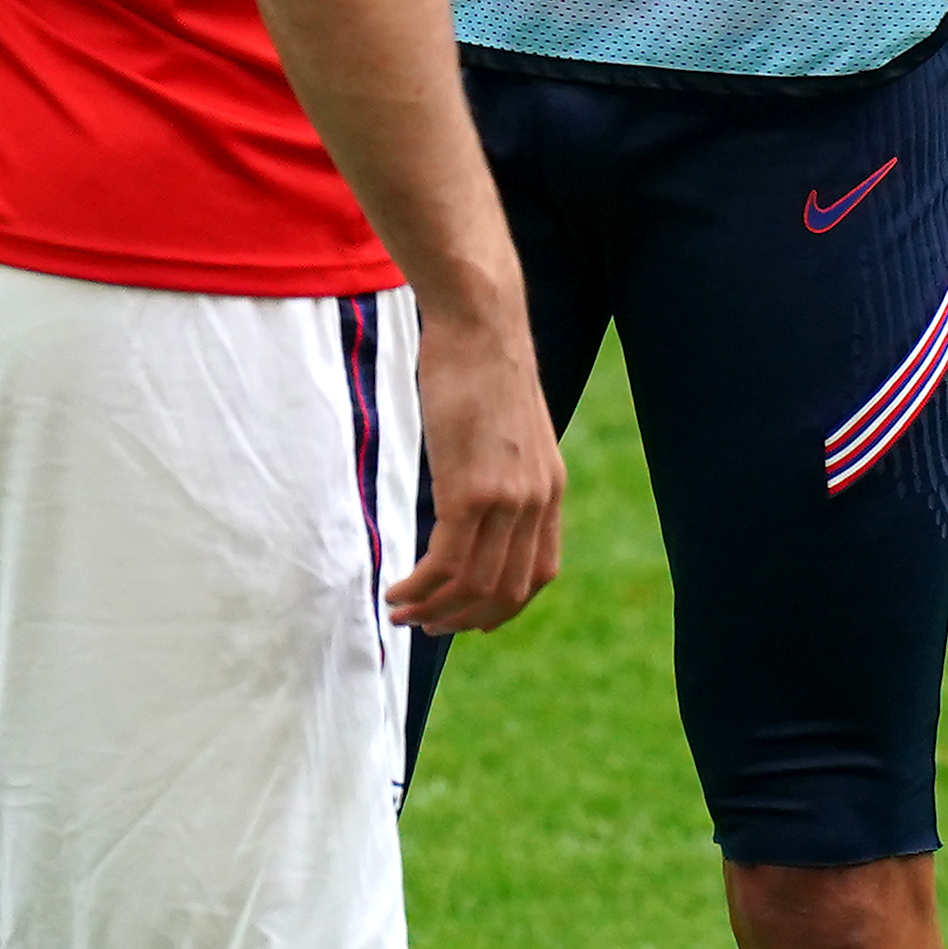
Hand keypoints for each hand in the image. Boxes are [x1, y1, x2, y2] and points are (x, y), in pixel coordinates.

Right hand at [389, 301, 563, 632]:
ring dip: (433, 610)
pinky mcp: (472, 489)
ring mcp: (508, 497)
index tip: (467, 619)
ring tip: (400, 612)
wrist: (480, 323)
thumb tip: (472, 504)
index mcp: (550, 488)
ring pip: (473, 586)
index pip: (539, 573)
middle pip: (506, 591)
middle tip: (424, 626)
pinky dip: (419, 588)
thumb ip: (501, 472)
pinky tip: (397, 589)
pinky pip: (447, 563)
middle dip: (462, 619)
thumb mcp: (506, 431)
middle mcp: (537, 499)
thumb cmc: (481, 368)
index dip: (502, 607)